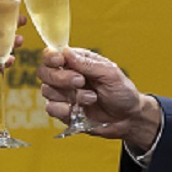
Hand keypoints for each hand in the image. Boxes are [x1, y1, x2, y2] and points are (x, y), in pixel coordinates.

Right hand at [36, 48, 156, 145]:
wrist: (128, 118)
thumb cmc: (122, 92)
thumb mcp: (110, 73)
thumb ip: (88, 64)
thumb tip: (66, 52)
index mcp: (76, 62)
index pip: (52, 55)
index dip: (51, 57)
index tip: (60, 61)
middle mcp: (66, 76)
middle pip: (44, 72)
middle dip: (61, 77)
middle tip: (81, 81)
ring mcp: (63, 95)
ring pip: (47, 91)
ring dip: (70, 95)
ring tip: (91, 98)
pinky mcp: (63, 112)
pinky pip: (51, 109)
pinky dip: (65, 110)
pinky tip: (80, 110)